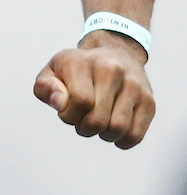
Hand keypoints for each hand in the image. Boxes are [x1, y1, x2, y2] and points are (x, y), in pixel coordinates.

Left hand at [34, 33, 154, 148]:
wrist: (116, 52)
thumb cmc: (78, 69)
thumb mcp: (53, 71)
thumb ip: (45, 88)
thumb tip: (59, 103)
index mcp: (85, 62)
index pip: (80, 101)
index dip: (69, 115)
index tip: (67, 109)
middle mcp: (112, 70)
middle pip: (97, 120)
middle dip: (84, 128)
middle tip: (82, 119)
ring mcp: (134, 85)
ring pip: (117, 129)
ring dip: (102, 135)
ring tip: (98, 122)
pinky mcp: (149, 101)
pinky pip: (135, 135)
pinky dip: (121, 141)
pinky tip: (113, 130)